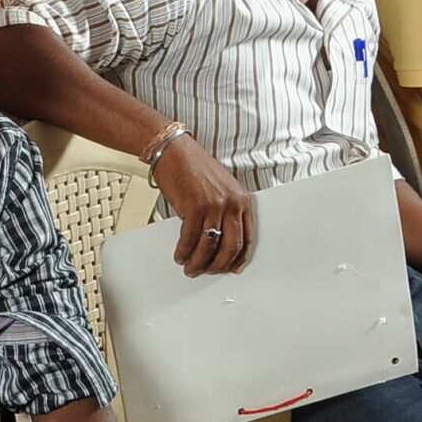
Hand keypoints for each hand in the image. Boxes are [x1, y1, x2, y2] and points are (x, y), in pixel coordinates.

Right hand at [152, 135, 253, 275]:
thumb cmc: (194, 166)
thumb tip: (218, 238)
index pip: (247, 237)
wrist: (174, 150)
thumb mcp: (220, 187)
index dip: (240, 257)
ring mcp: (213, 206)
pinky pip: (190, 239)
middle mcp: (231, 203)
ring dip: (199, 262)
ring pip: (210, 246)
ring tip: (190, 267)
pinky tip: (180, 255)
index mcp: (241, 199)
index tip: (233, 267)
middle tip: (208, 271)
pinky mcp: (194, 207)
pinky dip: (184, 251)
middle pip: (231, 246)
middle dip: (219, 265)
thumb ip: (225, 209)